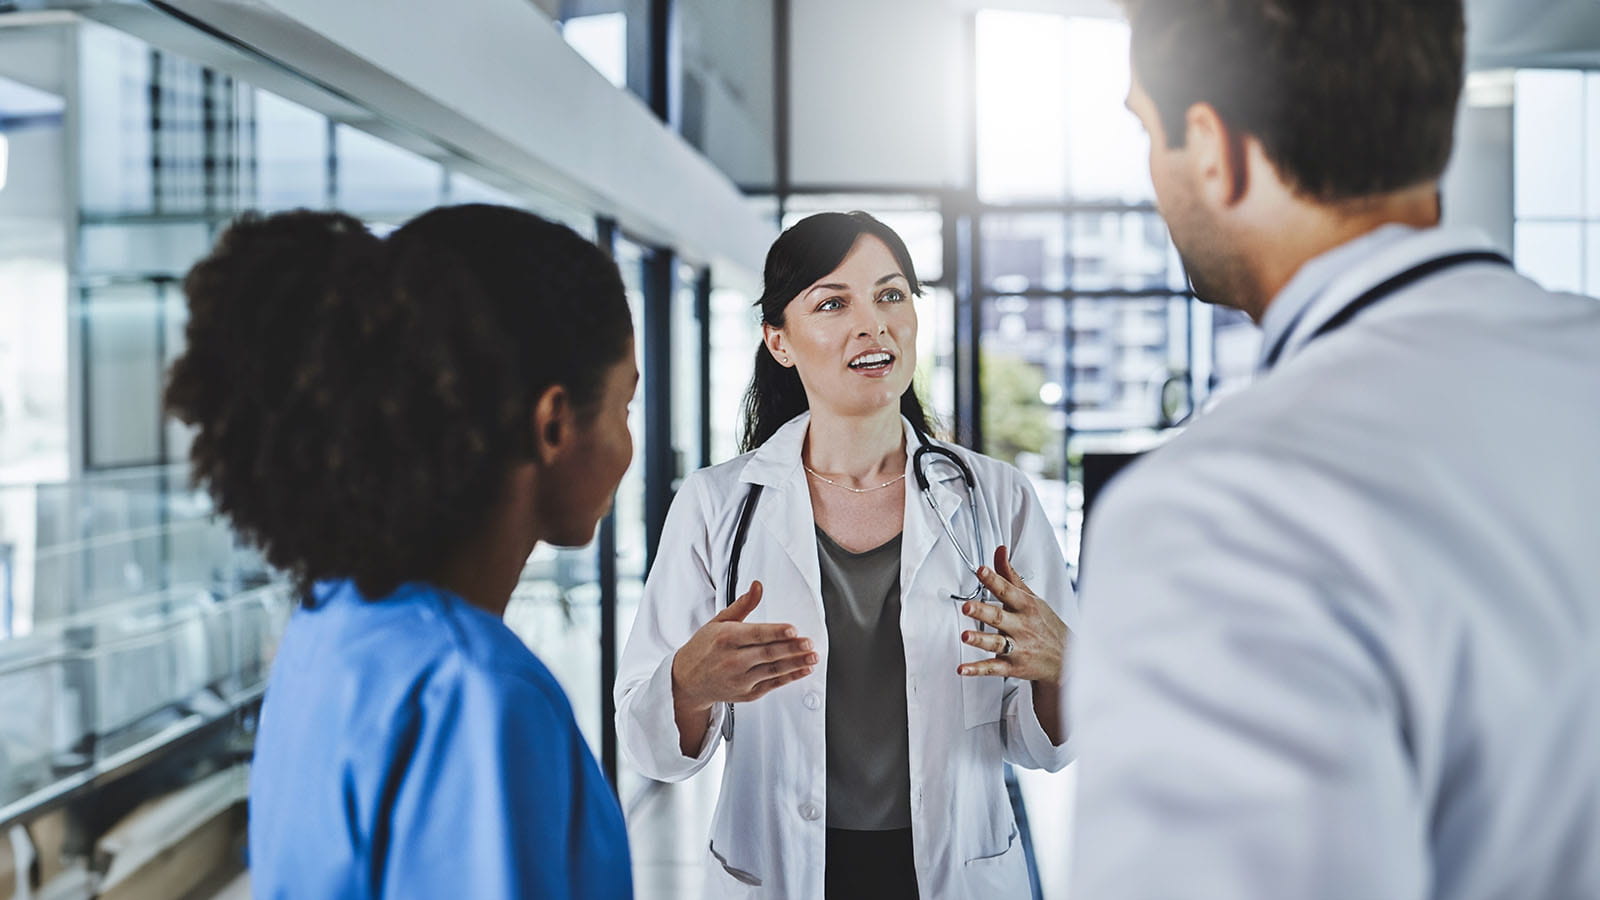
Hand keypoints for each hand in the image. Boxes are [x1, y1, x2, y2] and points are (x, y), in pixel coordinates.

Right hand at [671, 581, 816, 713]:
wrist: (687, 681)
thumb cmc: (703, 648)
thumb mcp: (718, 622)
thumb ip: (742, 605)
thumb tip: (757, 586)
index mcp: (725, 638)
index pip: (756, 634)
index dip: (776, 632)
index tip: (793, 630)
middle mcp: (732, 660)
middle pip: (768, 653)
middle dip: (791, 648)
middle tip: (809, 643)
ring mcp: (740, 679)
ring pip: (773, 670)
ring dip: (795, 663)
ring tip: (812, 656)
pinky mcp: (747, 693)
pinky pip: (772, 685)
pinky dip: (790, 677)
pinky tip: (803, 670)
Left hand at [957, 546, 1068, 683]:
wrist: (1067, 660)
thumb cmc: (1045, 625)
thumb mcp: (1031, 598)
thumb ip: (1010, 575)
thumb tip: (999, 550)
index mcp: (1025, 607)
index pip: (1007, 591)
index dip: (993, 580)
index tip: (981, 570)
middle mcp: (1021, 627)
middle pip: (999, 618)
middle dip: (983, 612)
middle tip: (967, 607)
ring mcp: (1017, 648)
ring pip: (996, 644)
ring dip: (980, 640)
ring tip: (965, 636)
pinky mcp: (1012, 667)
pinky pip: (993, 668)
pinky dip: (977, 669)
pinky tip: (963, 668)